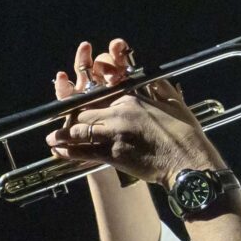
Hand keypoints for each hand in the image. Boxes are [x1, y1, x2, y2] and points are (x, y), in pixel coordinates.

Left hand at [46, 39, 217, 184]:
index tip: (76, 104)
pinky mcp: (114, 155)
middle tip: (60, 124)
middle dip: (70, 118)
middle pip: (84, 111)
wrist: (188, 162)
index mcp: (131, 98)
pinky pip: (84, 152)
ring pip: (79, 130)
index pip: (99, 95)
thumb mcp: (171, 101)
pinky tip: (59, 152)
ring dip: (63, 135)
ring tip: (52, 139)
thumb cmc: (184, 133)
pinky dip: (69, 152)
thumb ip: (157, 86)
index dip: (85, 100)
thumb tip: (149, 78)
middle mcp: (119, 113)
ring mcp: (115, 134)